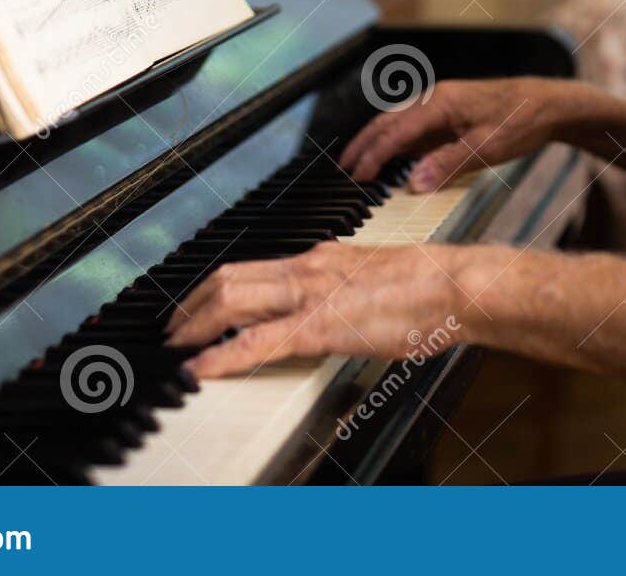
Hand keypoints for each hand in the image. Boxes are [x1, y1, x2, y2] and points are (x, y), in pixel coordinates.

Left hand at [163, 242, 473, 376]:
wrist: (453, 286)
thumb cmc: (429, 288)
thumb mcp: (374, 279)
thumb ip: (344, 289)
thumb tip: (330, 306)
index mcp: (321, 257)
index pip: (252, 267)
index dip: (215, 287)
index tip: (197, 305)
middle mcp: (308, 268)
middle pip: (229, 277)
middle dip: (190, 304)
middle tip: (172, 328)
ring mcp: (310, 295)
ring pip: (231, 298)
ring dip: (194, 324)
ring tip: (175, 347)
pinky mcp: (319, 326)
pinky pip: (256, 342)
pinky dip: (220, 356)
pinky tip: (200, 368)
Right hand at [339, 76, 572, 190]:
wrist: (549, 103)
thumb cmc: (522, 122)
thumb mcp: (487, 148)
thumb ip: (447, 164)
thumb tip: (411, 183)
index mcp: (441, 103)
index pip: (396, 132)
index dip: (373, 156)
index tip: (356, 177)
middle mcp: (436, 98)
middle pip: (388, 121)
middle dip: (363, 145)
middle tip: (343, 170)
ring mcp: (442, 104)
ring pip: (398, 121)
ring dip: (376, 142)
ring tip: (358, 164)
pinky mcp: (450, 112)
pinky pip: (415, 126)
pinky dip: (397, 142)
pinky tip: (394, 158)